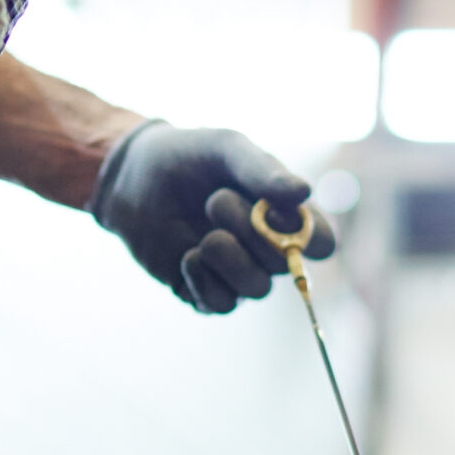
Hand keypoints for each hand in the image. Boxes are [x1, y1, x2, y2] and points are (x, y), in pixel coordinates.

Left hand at [90, 121, 338, 312]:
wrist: (132, 176)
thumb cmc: (189, 157)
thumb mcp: (226, 149)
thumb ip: (263, 170)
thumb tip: (304, 192)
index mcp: (284, 214)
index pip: (322, 242)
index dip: (308, 237)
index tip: (272, 212)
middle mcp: (267, 248)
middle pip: (286, 266)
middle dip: (251, 234)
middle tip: (216, 199)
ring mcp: (237, 273)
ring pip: (256, 290)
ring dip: (229, 259)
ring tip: (203, 234)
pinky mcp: (204, 291)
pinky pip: (221, 304)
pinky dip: (203, 280)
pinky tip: (186, 255)